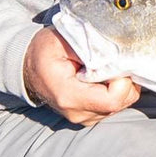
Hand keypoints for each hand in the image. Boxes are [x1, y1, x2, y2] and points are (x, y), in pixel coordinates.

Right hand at [23, 26, 139, 125]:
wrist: (29, 67)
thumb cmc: (44, 51)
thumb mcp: (63, 39)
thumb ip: (90, 46)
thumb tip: (116, 52)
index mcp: (68, 95)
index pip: (112, 99)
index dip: (124, 81)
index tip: (117, 62)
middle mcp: (77, 112)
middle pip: (121, 102)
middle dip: (125, 80)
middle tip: (114, 60)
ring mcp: (83, 117)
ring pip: (121, 104)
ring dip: (122, 84)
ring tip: (106, 67)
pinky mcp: (89, 116)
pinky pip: (114, 105)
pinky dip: (116, 90)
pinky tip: (103, 76)